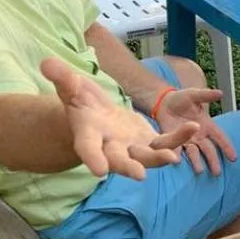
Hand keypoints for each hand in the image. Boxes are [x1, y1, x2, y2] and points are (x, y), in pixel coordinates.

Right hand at [41, 57, 197, 181]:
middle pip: (118, 160)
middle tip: (139, 175)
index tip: (97, 171)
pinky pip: (165, 143)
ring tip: (174, 158)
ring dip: (159, 158)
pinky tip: (193, 127)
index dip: (92, 158)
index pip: (87, 148)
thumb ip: (62, 78)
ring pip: (146, 157)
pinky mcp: (149, 143)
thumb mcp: (71, 87)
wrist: (97, 118)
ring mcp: (131, 148)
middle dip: (127, 167)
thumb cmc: (81, 103)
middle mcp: (110, 147)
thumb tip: (47, 63)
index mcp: (88, 135)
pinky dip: (179, 138)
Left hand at [155, 86, 236, 176]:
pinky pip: (176, 149)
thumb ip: (206, 95)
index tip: (234, 158)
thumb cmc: (182, 98)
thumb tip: (220, 93)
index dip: (227, 147)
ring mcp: (186, 140)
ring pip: (194, 153)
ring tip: (199, 171)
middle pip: (208, 150)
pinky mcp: (173, 140)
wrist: (164, 103)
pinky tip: (177, 162)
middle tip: (217, 172)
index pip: (220, 137)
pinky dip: (177, 155)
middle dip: (213, 160)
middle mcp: (198, 135)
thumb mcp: (194, 95)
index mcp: (207, 125)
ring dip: (197, 162)